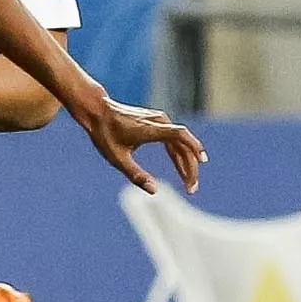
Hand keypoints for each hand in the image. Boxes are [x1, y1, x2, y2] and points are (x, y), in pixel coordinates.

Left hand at [72, 95, 205, 194]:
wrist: (97, 111)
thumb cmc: (105, 134)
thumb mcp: (117, 159)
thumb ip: (136, 175)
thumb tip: (154, 190)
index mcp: (150, 129)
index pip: (180, 135)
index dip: (194, 147)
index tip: (202, 162)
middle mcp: (158, 121)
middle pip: (183, 143)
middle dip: (190, 166)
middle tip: (192, 189)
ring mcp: (158, 120)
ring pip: (180, 142)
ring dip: (186, 162)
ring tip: (189, 183)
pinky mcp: (156, 122)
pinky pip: (173, 139)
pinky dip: (178, 154)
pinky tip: (181, 168)